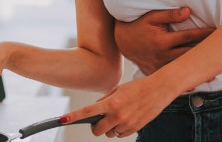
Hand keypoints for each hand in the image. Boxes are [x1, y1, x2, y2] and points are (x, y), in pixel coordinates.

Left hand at [58, 77, 174, 137]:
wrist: (159, 90)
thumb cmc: (137, 87)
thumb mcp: (118, 89)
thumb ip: (104, 100)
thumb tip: (95, 111)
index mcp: (111, 102)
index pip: (88, 111)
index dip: (74, 117)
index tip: (62, 119)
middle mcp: (117, 115)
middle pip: (97, 130)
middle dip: (95, 126)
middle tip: (99, 119)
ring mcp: (126, 123)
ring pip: (109, 133)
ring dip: (109, 127)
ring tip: (118, 115)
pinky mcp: (134, 129)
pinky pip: (120, 134)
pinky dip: (119, 129)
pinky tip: (126, 118)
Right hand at [113, 7, 213, 74]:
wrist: (122, 41)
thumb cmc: (138, 25)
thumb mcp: (152, 17)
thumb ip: (170, 14)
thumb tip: (188, 11)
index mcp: (162, 41)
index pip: (189, 37)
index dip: (205, 34)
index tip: (219, 32)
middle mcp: (162, 56)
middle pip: (190, 55)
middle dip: (206, 53)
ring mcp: (159, 67)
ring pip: (183, 70)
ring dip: (199, 70)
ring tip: (216, 71)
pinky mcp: (156, 73)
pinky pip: (172, 79)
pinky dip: (185, 81)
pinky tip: (197, 82)